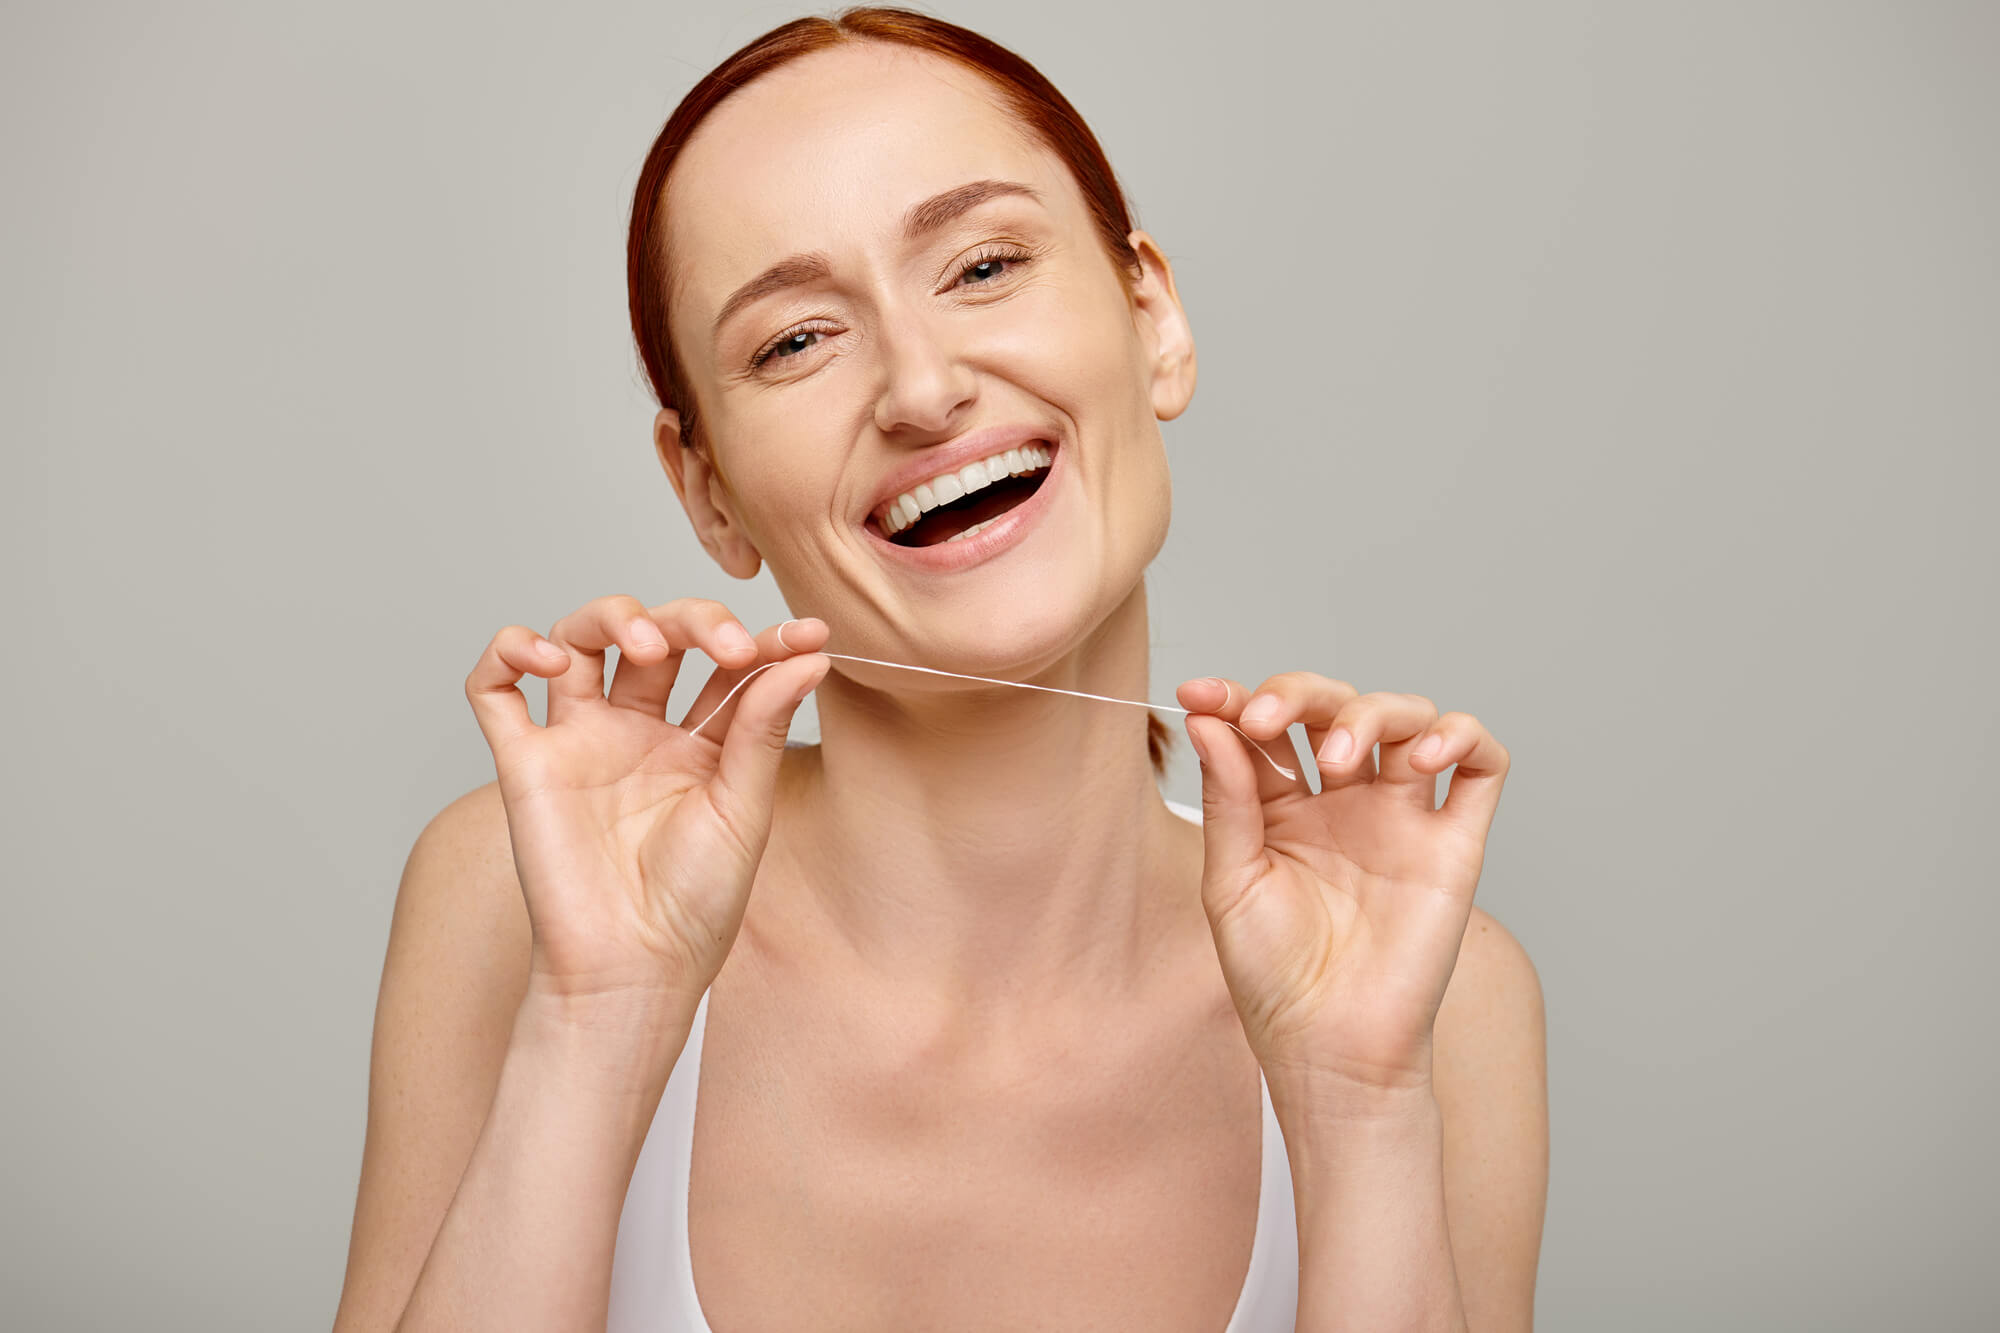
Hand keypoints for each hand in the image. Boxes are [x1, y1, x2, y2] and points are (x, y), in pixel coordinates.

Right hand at [465, 595, 828, 1006]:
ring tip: (648, 646)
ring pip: (577, 639)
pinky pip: (493, 688)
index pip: (725, 666)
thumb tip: (808, 655)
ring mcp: (579, 741)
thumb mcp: (744, 806)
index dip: (765, 640)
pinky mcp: (525, 762)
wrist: (633, 969)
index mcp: (699, 743)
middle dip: (691, 621)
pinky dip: (506, 651)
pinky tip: (546, 657)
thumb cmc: (694, 906)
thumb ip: (764, 725)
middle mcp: (637, 732)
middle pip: (653, 635)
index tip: (808, 635)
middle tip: (728, 646)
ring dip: (611, 617)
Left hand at [1176, 673, 1509, 1096]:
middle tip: (1267, 720)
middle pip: (1336, 706)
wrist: (1331, 1048)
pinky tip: (1424, 756)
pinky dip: (1463, 736)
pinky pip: (1482, 765)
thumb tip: (1211, 719)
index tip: (1201, 696)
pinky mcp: (1455, 843)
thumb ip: (1228, 797)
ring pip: (1408, 718)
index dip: (1236, 698)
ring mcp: (1402, 817)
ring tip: (1339, 759)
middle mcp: (1344, 802)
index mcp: (1282, 808)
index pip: (1268, 727)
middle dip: (1299, 694)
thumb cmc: (1274, 978)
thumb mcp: (1231, 880)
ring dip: (1373, 712)